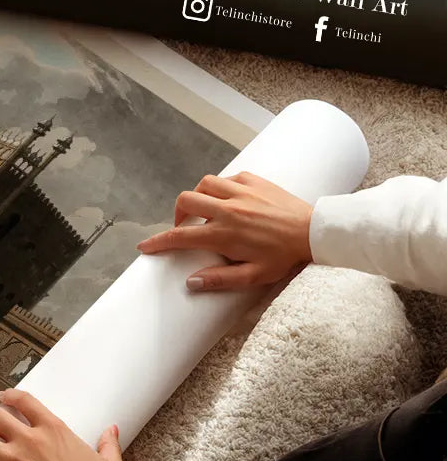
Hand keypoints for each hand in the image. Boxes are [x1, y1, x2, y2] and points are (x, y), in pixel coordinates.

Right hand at [136, 171, 312, 291]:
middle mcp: (227, 209)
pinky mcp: (254, 180)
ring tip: (204, 210)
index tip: (145, 246)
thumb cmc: (285, 257)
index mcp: (224, 234)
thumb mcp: (254, 276)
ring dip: (198, 196)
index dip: (158, 242)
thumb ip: (220, 279)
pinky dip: (221, 187)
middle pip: (186, 201)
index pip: (180, 237)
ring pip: (203, 184)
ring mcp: (240, 192)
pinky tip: (228, 199)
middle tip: (184, 227)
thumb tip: (190, 282)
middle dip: (177, 214)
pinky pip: (227, 178)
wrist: (315, 232)